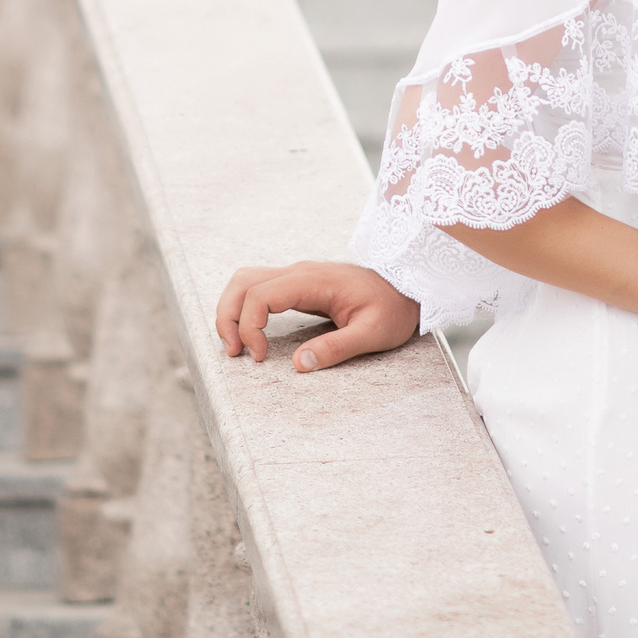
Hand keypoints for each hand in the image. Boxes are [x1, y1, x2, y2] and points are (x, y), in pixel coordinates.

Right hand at [214, 261, 419, 371]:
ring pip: (246, 281)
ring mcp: (297, 275)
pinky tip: (250, 333)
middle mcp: (299, 272)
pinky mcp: (298, 284)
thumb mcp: (373, 333)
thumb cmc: (393, 308)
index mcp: (313, 280)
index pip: (261, 294)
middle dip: (228, 317)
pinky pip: (259, 288)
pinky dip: (245, 308)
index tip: (259, 358)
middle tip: (234, 353)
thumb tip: (299, 364)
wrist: (409, 286)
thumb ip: (337, 348)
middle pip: (243, 282)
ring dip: (232, 310)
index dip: (250, 326)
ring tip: (236, 345)